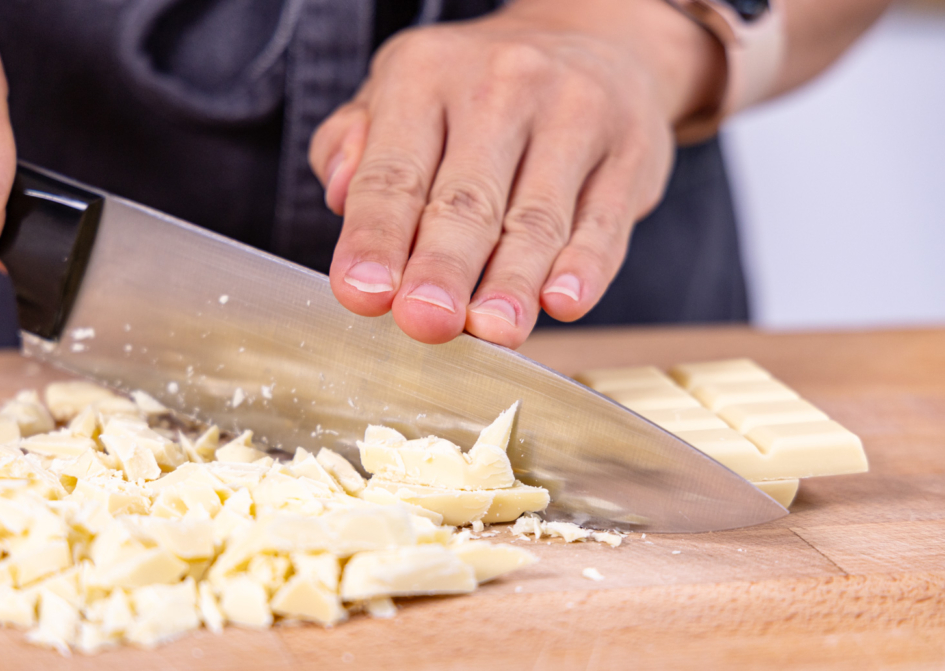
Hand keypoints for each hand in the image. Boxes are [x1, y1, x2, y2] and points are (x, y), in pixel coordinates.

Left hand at [309, 0, 723, 347]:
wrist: (594, 41)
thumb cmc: (474, 92)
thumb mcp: (400, 92)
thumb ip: (354, 145)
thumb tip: (338, 192)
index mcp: (426, 73)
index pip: (394, 171)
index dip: (376, 237)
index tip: (363, 293)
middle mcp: (502, 85)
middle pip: (466, 198)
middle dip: (443, 266)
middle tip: (425, 321)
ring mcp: (575, 115)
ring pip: (536, 217)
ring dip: (512, 281)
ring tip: (493, 331)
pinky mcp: (631, 151)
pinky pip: (604, 220)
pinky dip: (585, 266)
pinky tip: (565, 301)